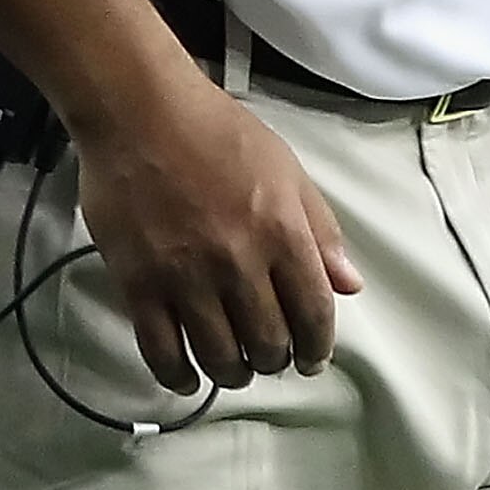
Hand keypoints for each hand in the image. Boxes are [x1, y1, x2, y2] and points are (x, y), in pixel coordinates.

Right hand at [70, 70, 361, 395]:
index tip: (313, 360)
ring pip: (219, 356)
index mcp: (282, 232)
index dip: (318, 348)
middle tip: (271, 357)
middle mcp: (238, 262)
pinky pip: (162, 352)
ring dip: (234, 372)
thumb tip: (349, 285)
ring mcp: (185, 278)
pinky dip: (179, 376)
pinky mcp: (139, 285)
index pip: (314, 314)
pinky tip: (188, 377)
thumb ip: (320, 230)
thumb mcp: (286, 169)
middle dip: (276, 360)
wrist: (141, 112)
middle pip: (269, 344)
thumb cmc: (218, 132)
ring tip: (235, 366)